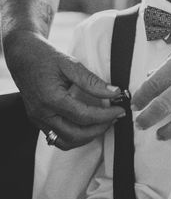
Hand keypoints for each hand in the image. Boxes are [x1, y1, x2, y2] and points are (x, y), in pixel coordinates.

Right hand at [4, 31, 124, 149]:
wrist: (22, 57)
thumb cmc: (45, 57)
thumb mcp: (71, 64)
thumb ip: (92, 81)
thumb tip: (114, 92)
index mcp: (51, 99)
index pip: (84, 116)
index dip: (106, 115)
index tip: (120, 110)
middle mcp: (42, 114)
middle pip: (76, 134)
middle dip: (100, 129)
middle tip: (115, 117)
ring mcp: (38, 120)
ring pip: (66, 142)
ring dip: (88, 136)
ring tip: (104, 122)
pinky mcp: (38, 121)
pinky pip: (57, 138)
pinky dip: (75, 136)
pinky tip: (88, 125)